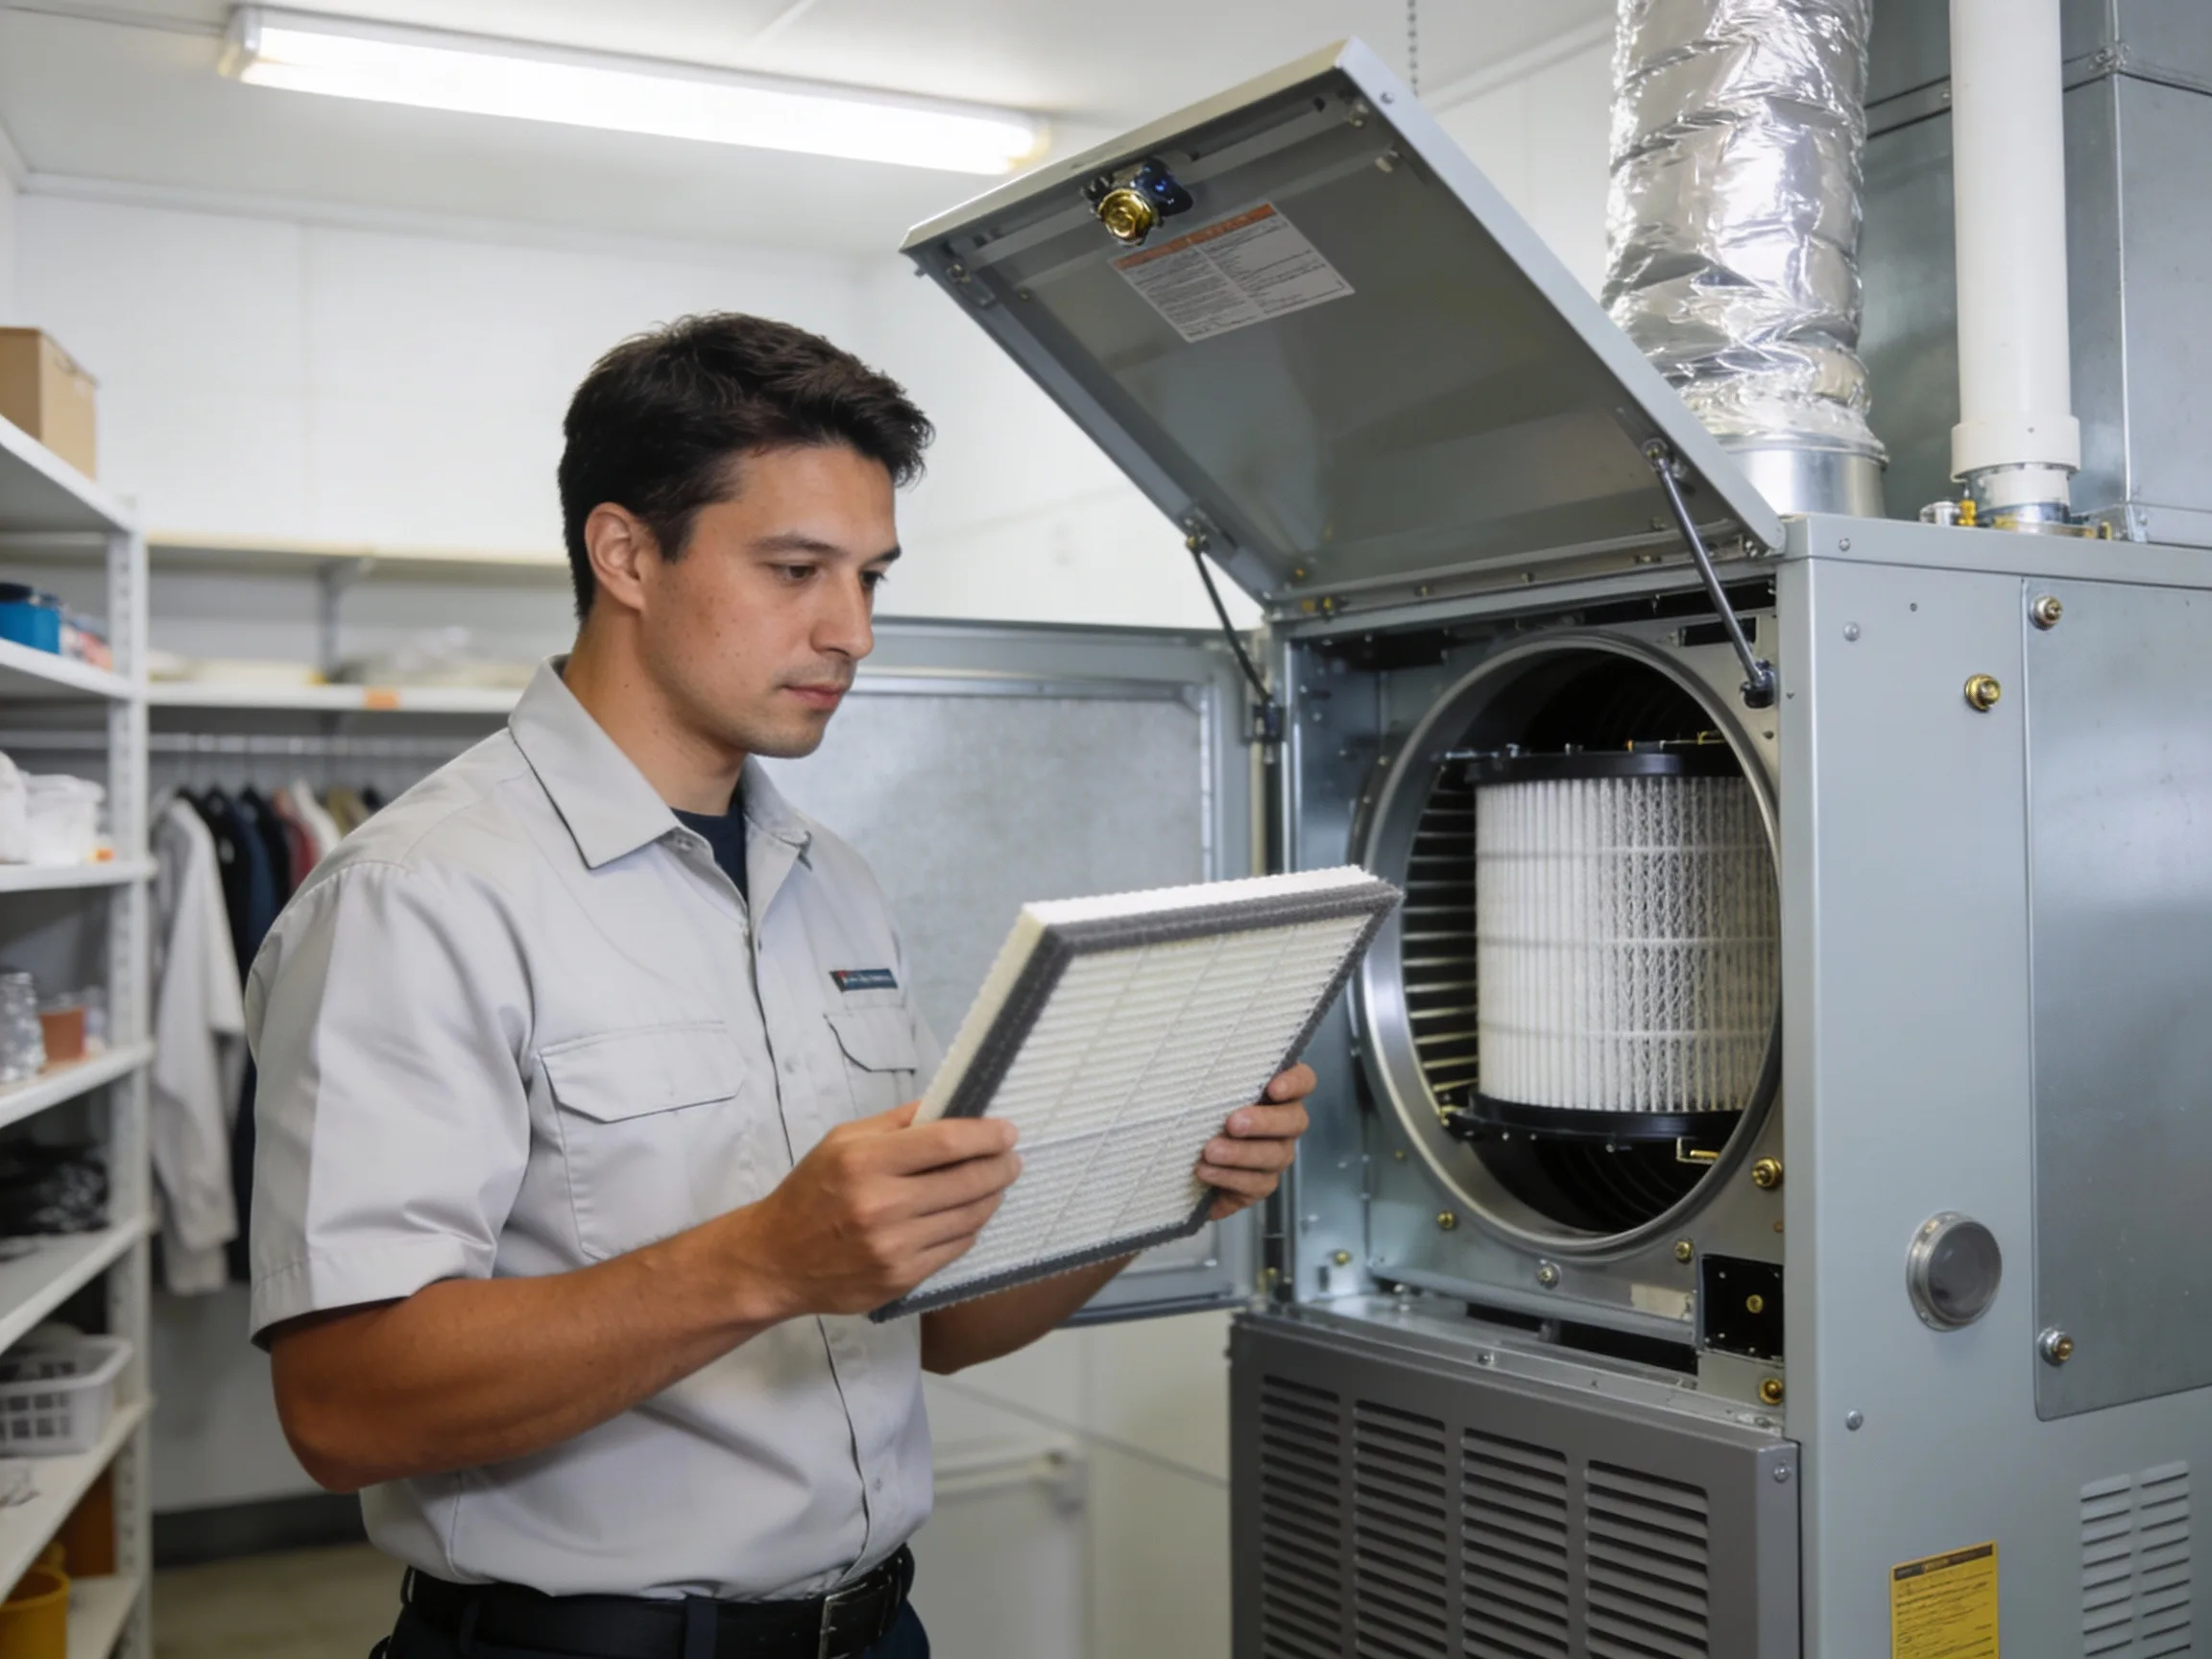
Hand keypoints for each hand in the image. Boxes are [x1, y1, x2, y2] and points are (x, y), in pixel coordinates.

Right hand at [723, 1103, 1020, 1318]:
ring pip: (969, 1216)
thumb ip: (896, 1123)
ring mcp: (894, 1247)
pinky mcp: (902, 1278)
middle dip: (1000, 1165)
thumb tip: (949, 1107)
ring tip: (996, 1183)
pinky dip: (970, 1227)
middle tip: (1012, 1158)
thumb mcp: (841, 1142)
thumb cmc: (810, 1192)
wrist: (775, 1260)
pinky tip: (970, 1214)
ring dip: (991, 1196)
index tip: (1008, 1131)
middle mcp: (881, 1205)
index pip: (945, 1142)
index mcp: (864, 1161)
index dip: (986, 1134)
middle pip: (966, 1180)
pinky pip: (955, 1247)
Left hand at [1196, 1064, 1314, 1221]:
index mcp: (1275, 1092)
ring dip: (1241, 1153)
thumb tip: (1191, 1054)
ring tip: (1210, 1151)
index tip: (1273, 1088)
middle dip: (1263, 1122)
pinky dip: (1230, 1177)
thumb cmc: (1196, 1110)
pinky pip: (1256, 1184)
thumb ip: (1210, 1073)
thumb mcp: (1201, 1087)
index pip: (1303, 1081)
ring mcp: (1275, 1154)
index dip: (1295, 1083)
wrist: (1180, 1158)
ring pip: (1274, 1154)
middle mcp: (1283, 1123)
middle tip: (1233, 1123)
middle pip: (1294, 1120)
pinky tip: (1206, 1171)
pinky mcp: (1260, 1183)